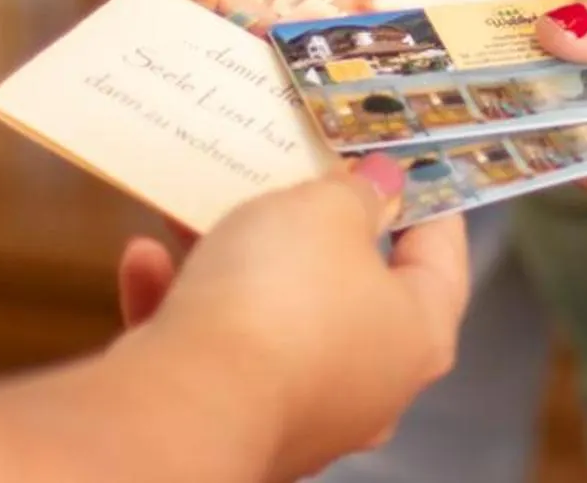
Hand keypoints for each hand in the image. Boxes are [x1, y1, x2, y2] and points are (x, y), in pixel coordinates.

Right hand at [112, 156, 468, 481]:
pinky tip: (145, 261)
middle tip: (298, 177)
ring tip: (199, 209)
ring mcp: (296, 411)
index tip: (407, 165)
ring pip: (269, 319)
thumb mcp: (327, 211)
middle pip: (349, 291)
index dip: (428, 204)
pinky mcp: (226, 423)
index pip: (442, 260)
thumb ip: (357, 192)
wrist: (185, 407)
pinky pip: (208, 353)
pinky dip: (180, 306)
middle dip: (314, 232)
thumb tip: (382, 186)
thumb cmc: (281, 299)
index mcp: (417, 336)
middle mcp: (366, 386)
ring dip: (230, 261)